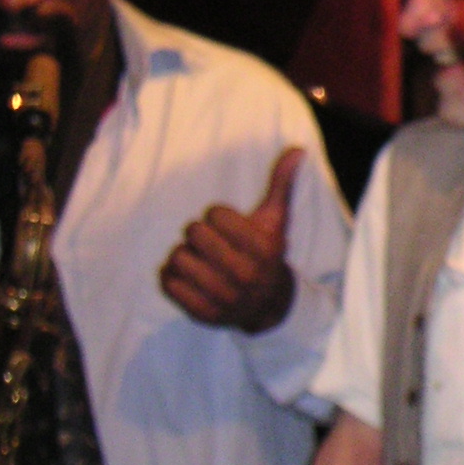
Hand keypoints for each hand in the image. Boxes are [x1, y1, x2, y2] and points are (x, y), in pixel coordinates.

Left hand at [160, 147, 301, 332]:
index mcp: (264, 249)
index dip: (217, 216)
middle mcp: (246, 275)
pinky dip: (171, 276)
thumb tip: (296, 150)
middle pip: (193, 233)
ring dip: (183, 256)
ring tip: (199, 261)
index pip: (215, 214)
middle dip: (198, 234)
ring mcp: (224, 297)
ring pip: (177, 258)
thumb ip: (281, 185)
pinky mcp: (203, 314)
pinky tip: (189, 277)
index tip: (228, 227)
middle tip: (210, 244)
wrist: (268, 307)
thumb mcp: (276, 221)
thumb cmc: (266, 254)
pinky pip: (167, 282)